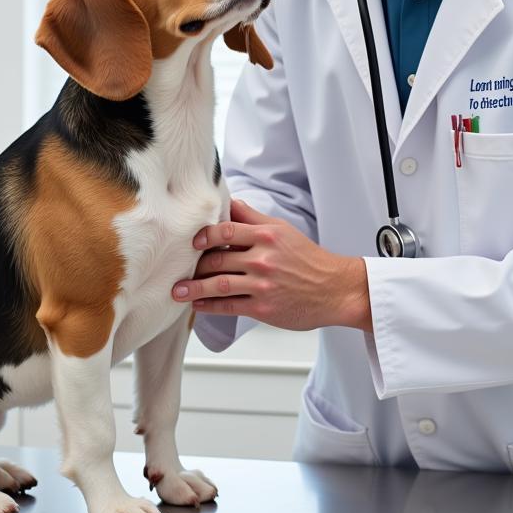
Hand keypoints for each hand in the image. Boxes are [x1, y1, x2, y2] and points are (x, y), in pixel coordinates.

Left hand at [171, 198, 371, 331]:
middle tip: (177, 268)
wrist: (334, 289)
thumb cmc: (309, 259)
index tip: (192, 242)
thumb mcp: (283, 230)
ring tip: (177, 291)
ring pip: (217, 285)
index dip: (204, 236)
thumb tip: (230, 204)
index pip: (226, 231)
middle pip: (217, 259)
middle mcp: (263, 259)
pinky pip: (228, 306)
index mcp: (267, 236)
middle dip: (194, 265)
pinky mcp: (263, 308)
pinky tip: (198, 306)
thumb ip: (254, 218)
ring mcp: (262, 285)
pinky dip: (209, 306)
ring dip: (193, 289)